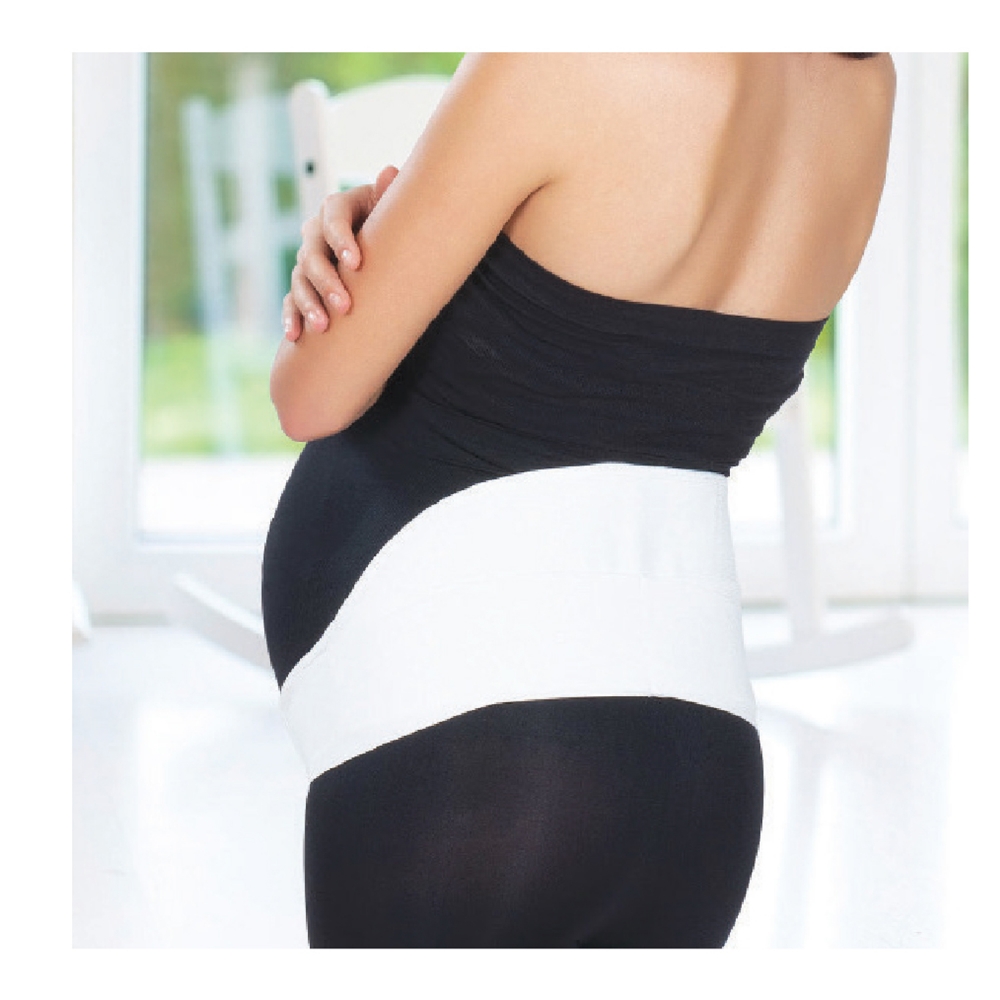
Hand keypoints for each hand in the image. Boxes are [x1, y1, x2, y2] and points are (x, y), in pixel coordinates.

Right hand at [282, 164, 398, 340]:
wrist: (385, 249)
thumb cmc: (393, 226)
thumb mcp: (393, 210)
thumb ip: (391, 195)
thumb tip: (390, 171)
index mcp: (339, 208)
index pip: (332, 217)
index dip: (341, 239)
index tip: (356, 263)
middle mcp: (317, 232)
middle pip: (312, 254)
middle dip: (327, 282)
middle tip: (345, 305)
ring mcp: (308, 260)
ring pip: (300, 281)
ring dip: (309, 304)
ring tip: (323, 327)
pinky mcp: (304, 285)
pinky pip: (292, 300)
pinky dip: (292, 318)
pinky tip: (296, 336)